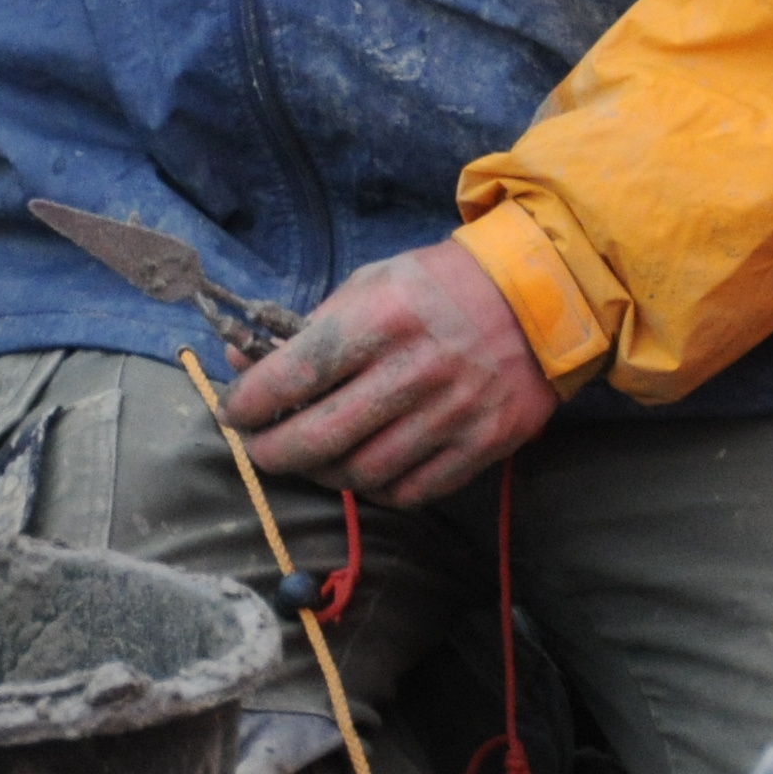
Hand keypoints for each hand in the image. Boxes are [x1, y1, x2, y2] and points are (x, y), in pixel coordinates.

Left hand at [220, 240, 555, 507]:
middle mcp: (418, 370)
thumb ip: (311, 327)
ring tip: (308, 460)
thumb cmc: (439, 286)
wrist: (539, 300)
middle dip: (274, 452)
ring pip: (364, 473)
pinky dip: (376, 490)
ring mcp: (454, 413)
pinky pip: (413, 490)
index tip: (233, 412)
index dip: (252, 400)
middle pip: (323, 436)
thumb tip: (245, 362)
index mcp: (384, 318)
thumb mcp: (372, 283)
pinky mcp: (483, 445)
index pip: (298, 373)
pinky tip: (360, 471)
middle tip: (258, 449)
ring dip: (322, 474)